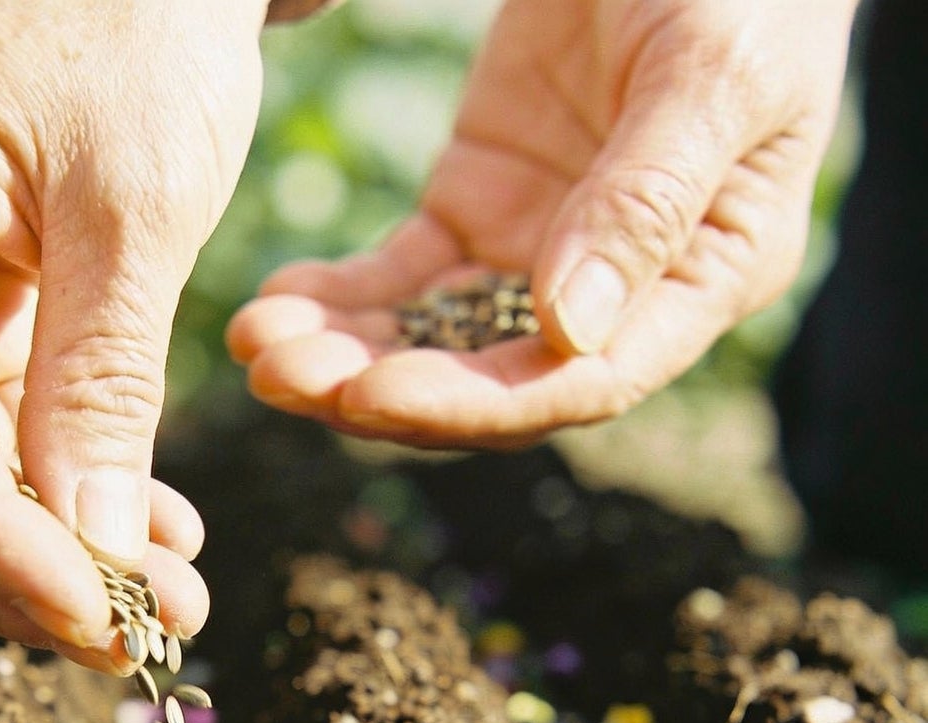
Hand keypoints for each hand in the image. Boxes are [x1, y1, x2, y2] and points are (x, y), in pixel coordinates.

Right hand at [0, 0, 266, 669]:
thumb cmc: (136, 33)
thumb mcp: (135, 209)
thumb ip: (103, 382)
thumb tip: (98, 555)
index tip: (98, 619)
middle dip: (16, 572)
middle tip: (139, 636)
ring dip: (43, 555)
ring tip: (164, 600)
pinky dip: (55, 501)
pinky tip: (143, 536)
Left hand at [227, 0, 858, 447]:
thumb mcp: (714, 69)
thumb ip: (647, 200)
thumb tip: (570, 334)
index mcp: (702, 280)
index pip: (579, 384)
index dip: (471, 403)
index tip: (371, 396)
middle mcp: (617, 294)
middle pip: (487, 382)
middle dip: (378, 390)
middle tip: (279, 376)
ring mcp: (539, 257)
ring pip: (431, 342)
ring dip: (343, 356)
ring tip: (257, 342)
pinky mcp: (478, 210)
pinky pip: (400, 277)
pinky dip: (337, 297)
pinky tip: (275, 302)